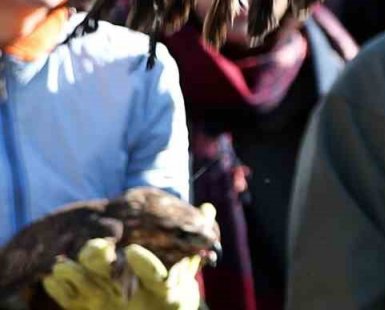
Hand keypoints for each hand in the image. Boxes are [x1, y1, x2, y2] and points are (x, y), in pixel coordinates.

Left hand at [43, 238, 203, 309]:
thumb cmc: (171, 292)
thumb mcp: (187, 272)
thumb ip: (193, 242)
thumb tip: (207, 208)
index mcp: (163, 288)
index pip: (155, 275)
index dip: (143, 264)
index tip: (133, 250)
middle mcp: (133, 298)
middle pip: (113, 281)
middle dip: (101, 264)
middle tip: (94, 247)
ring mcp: (108, 305)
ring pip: (87, 291)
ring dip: (74, 275)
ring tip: (62, 263)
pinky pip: (70, 301)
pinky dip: (60, 289)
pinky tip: (52, 277)